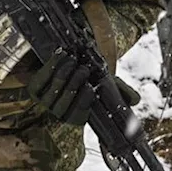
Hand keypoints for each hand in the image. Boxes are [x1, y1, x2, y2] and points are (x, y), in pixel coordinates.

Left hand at [26, 49, 141, 124]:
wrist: (64, 61)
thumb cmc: (86, 74)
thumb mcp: (104, 81)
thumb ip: (120, 90)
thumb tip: (136, 101)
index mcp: (77, 115)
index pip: (79, 115)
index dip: (83, 102)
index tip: (91, 87)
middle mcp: (60, 111)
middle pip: (64, 104)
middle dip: (74, 85)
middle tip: (84, 70)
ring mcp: (45, 101)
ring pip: (53, 91)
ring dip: (63, 74)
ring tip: (73, 60)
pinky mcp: (35, 88)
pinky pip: (41, 79)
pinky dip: (51, 66)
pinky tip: (61, 55)